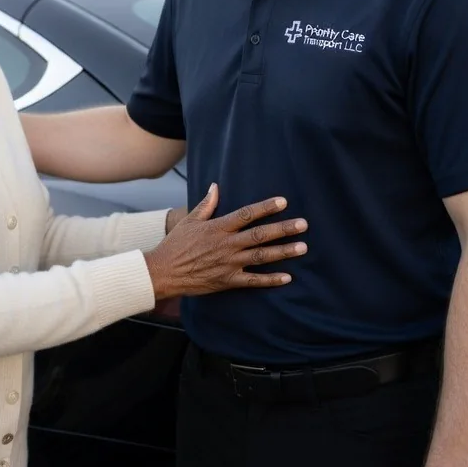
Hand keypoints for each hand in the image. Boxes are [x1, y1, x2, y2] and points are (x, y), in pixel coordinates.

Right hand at [143, 183, 307, 299]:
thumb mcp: (190, 220)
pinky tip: (287, 277)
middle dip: (283, 229)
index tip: (283, 202)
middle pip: (259, 235)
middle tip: (303, 224)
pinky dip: (270, 280)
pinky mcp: (228, 281)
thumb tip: (216, 186)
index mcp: (218, 227)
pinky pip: (253, 281)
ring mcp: (229, 264)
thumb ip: (206, 204)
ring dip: (283, 252)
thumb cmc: (176, 244)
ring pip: (261, 257)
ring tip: (302, 247)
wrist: (164, 272)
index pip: (246, 214)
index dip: (265, 207)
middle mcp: (227, 244)